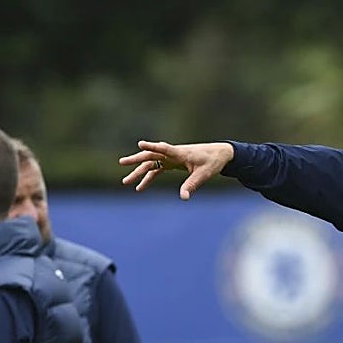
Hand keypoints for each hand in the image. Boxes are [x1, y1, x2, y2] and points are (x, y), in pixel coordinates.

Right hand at [119, 140, 234, 199]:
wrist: (219, 155)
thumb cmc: (212, 162)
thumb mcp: (203, 175)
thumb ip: (191, 186)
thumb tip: (183, 198)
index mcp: (180, 153)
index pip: (164, 149)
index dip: (153, 147)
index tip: (141, 144)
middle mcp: (172, 154)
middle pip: (151, 156)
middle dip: (136, 160)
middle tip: (122, 162)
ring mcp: (171, 158)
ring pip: (151, 164)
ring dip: (139, 172)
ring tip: (126, 182)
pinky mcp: (172, 163)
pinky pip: (157, 170)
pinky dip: (149, 178)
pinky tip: (140, 187)